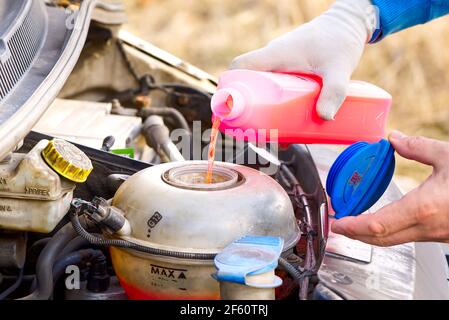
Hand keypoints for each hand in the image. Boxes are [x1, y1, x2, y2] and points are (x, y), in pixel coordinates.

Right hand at [230, 0, 376, 119]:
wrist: (349, 25)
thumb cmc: (339, 40)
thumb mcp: (338, 68)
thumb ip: (334, 91)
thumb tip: (324, 117)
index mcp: (274, 55)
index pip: (240, 66)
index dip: (231, 86)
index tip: (232, 109)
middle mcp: (273, 59)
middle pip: (249, 84)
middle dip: (249, 108)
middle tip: (256, 131)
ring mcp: (281, 64)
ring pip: (262, 88)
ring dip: (264, 109)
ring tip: (274, 133)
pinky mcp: (290, 70)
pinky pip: (274, 87)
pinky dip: (275, 103)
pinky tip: (287, 121)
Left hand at [332, 131, 448, 245]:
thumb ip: (418, 147)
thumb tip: (396, 139)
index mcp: (422, 208)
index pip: (376, 225)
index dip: (352, 226)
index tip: (337, 223)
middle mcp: (426, 227)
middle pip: (380, 239)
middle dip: (355, 233)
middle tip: (339, 225)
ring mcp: (435, 235)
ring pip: (394, 240)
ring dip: (371, 234)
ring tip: (355, 222)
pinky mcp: (442, 235)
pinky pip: (408, 237)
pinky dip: (389, 232)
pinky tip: (385, 220)